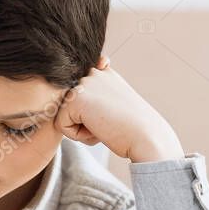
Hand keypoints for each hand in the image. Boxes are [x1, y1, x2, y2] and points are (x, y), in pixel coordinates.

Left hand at [54, 55, 184, 162]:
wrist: (146, 136)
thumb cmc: (134, 128)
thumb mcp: (115, 106)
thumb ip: (96, 98)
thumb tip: (81, 92)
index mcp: (103, 72)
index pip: (80, 97)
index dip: (91, 114)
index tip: (114, 115)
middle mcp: (92, 73)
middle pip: (70, 108)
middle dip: (86, 122)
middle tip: (111, 122)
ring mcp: (83, 84)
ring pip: (65, 116)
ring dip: (82, 129)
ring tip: (106, 126)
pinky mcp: (75, 99)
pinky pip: (62, 126)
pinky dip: (78, 136)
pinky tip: (99, 130)